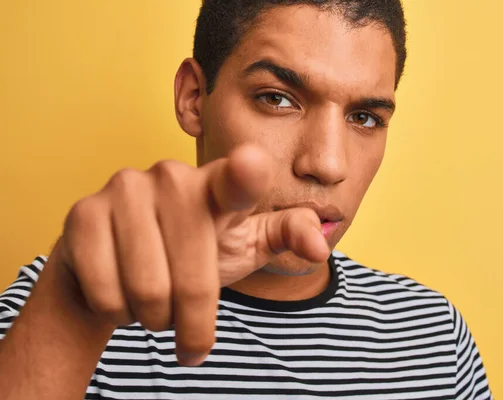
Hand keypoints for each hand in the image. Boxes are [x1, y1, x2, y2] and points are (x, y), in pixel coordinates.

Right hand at [58, 145, 329, 365]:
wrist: (122, 261)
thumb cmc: (194, 250)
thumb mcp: (247, 243)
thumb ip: (288, 235)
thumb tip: (319, 246)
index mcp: (218, 185)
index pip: (237, 180)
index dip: (244, 175)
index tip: (252, 167)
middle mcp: (172, 177)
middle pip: (194, 279)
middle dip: (193, 322)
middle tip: (186, 324)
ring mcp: (124, 190)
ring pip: (149, 291)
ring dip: (155, 316)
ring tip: (155, 302)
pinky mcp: (83, 213)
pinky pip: (107, 293)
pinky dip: (119, 311)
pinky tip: (121, 292)